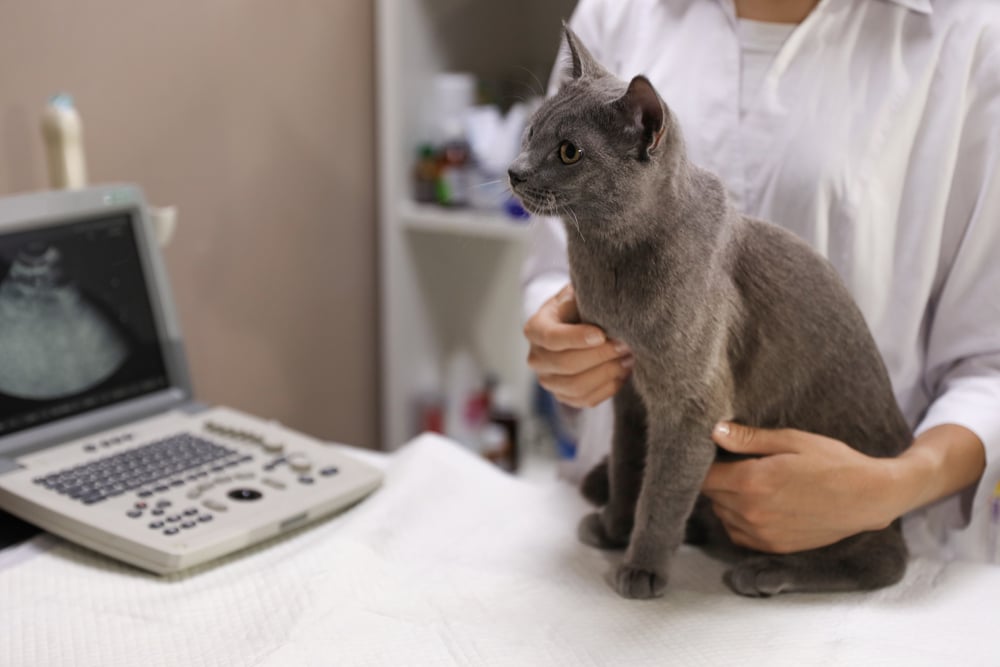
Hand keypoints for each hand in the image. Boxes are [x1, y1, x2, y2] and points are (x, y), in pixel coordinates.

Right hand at [523, 284, 632, 407]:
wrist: (575, 326)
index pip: (552, 338)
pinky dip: (608, 388)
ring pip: (577, 386)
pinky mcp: (564, 397)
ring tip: (628, 358)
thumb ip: (584, 297)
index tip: (602, 335)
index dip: (577, 338)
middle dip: (600, 355)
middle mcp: (536, 358)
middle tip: (625, 345)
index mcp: (535, 329)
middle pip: (566, 364)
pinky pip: (586, 400)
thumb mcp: (576, 294)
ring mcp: (548, 381)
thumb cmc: (578, 307)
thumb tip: (601, 302)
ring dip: (607, 373)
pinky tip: (623, 372)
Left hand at [701, 422, 899, 553]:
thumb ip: (749, 439)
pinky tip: (757, 504)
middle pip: (711, 496)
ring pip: (722, 515)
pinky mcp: (773, 546)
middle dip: (717, 480)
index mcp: (752, 482)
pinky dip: (739, 520)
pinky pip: (738, 534)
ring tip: (750, 484)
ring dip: (727, 500)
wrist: (869, 497)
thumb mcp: (792, 440)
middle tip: (734, 464)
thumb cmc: (833, 462)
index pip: (704, 477)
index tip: (712, 455)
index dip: (704, 464)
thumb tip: (715, 432)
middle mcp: (751, 512)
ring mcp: (762, 533)